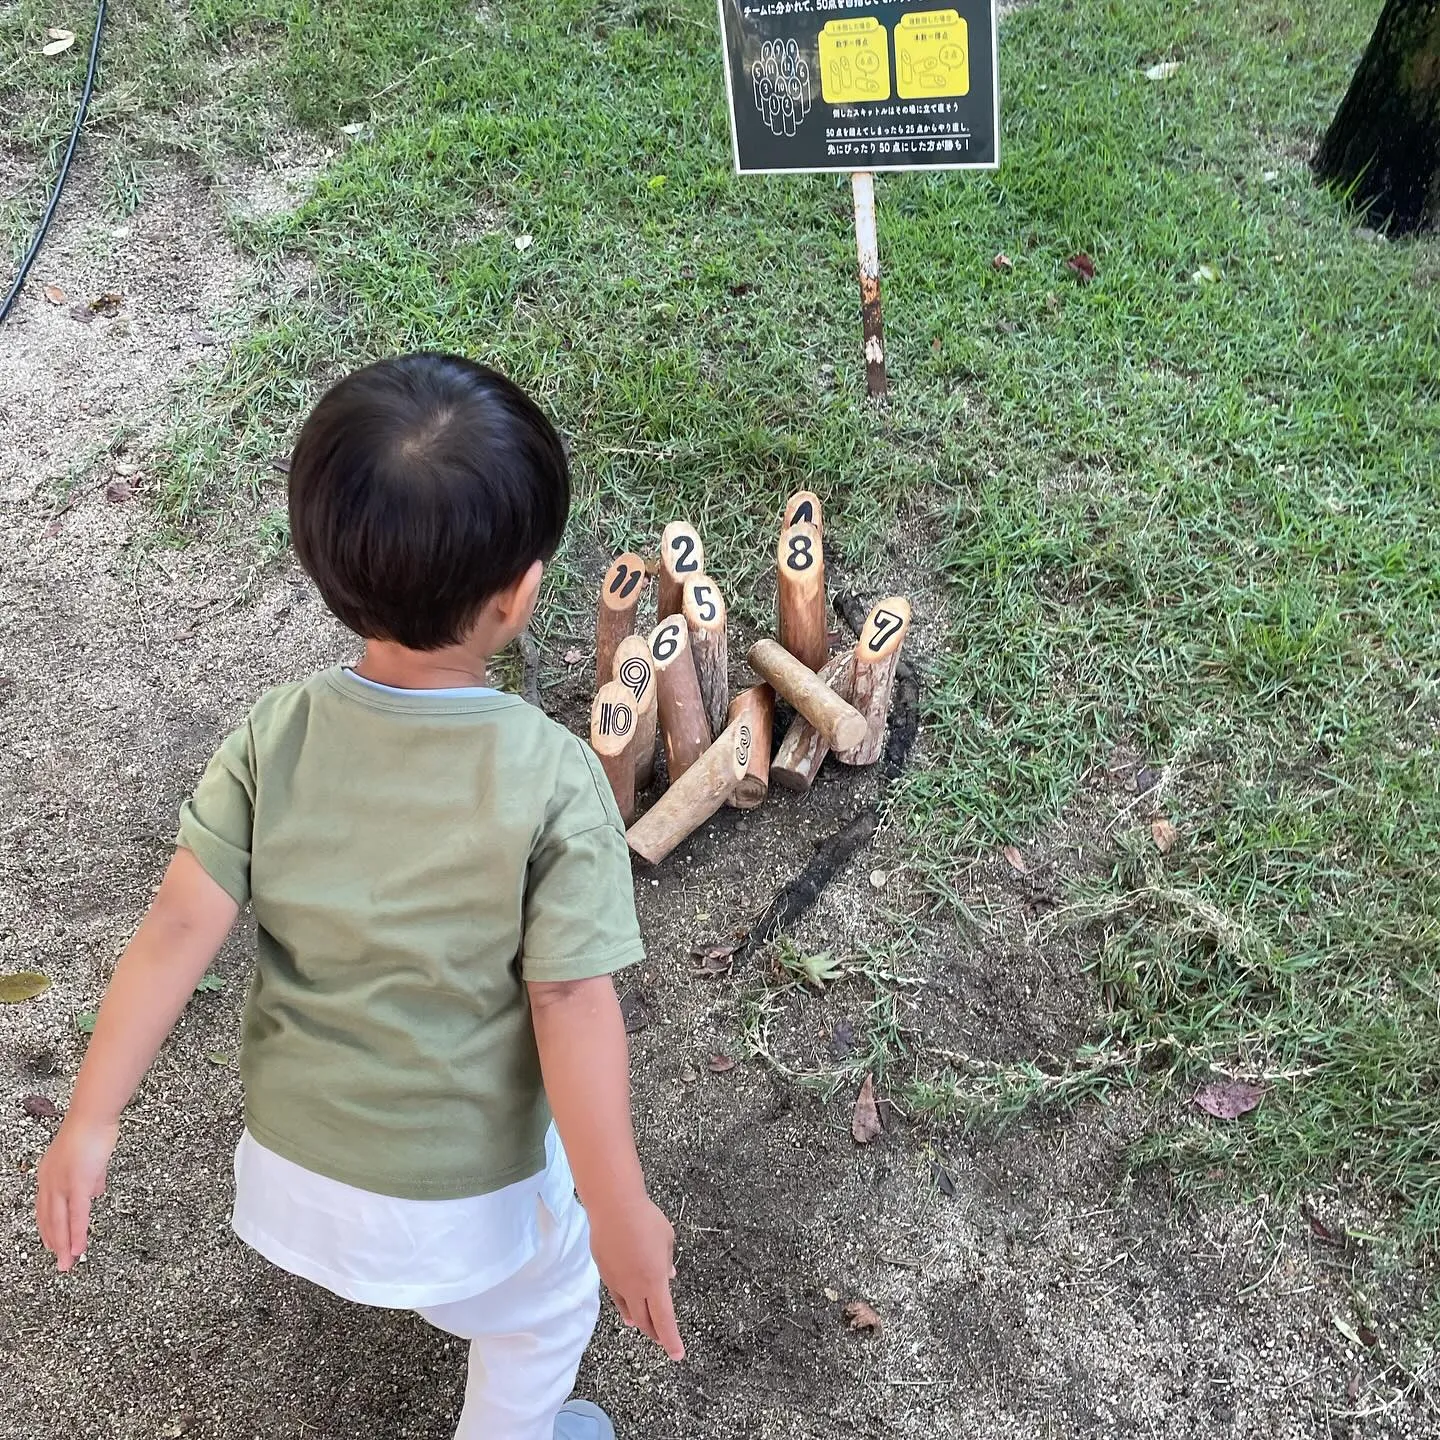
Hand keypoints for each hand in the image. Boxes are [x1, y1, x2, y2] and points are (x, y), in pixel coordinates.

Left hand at [36, 1115, 118, 1271]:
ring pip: (60, 1223)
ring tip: (68, 1263)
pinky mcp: (76, 1185)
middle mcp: (50, 1183)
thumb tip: (95, 1191)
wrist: (92, 1117)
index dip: (49, 1228)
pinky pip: (76, 1215)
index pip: (45, 1208)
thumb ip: (92, 1178)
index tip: (53, 1243)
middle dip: (55, 1243)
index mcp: (50, 1175)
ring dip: (64, 1245)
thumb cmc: (92, 1129)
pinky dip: (77, 1234)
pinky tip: (78, 1248)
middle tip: (61, 1262)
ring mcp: (61, 1185)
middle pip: (49, 1220)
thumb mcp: (90, 1158)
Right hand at [588, 1195, 683, 1360]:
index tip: (677, 1354)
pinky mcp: (604, 1273)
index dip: (671, 1340)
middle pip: (645, 1321)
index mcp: (654, 1282)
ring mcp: (616, 1282)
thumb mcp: (667, 1239)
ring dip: (639, 1320)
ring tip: (645, 1326)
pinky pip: (617, 1295)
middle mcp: (634, 1288)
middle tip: (663, 1338)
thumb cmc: (645, 1220)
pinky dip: (625, 1304)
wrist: (613, 1207)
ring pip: (629, 1310)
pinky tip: (627, 1305)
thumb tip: (668, 1276)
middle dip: (656, 1332)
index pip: (664, 1320)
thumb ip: (667, 1262)